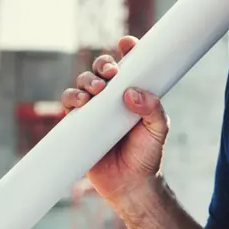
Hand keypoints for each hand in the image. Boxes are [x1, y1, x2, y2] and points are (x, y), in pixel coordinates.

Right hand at [60, 36, 168, 206]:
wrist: (131, 185)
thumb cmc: (148, 156)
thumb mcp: (159, 130)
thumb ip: (153, 109)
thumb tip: (131, 93)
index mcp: (133, 95)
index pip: (129, 67)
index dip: (127, 50)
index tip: (127, 43)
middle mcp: (112, 100)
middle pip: (101, 70)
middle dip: (103, 65)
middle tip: (111, 73)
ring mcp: (94, 112)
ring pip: (83, 84)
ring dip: (87, 80)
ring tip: (96, 91)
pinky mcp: (78, 125)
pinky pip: (69, 104)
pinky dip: (72, 97)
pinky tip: (81, 102)